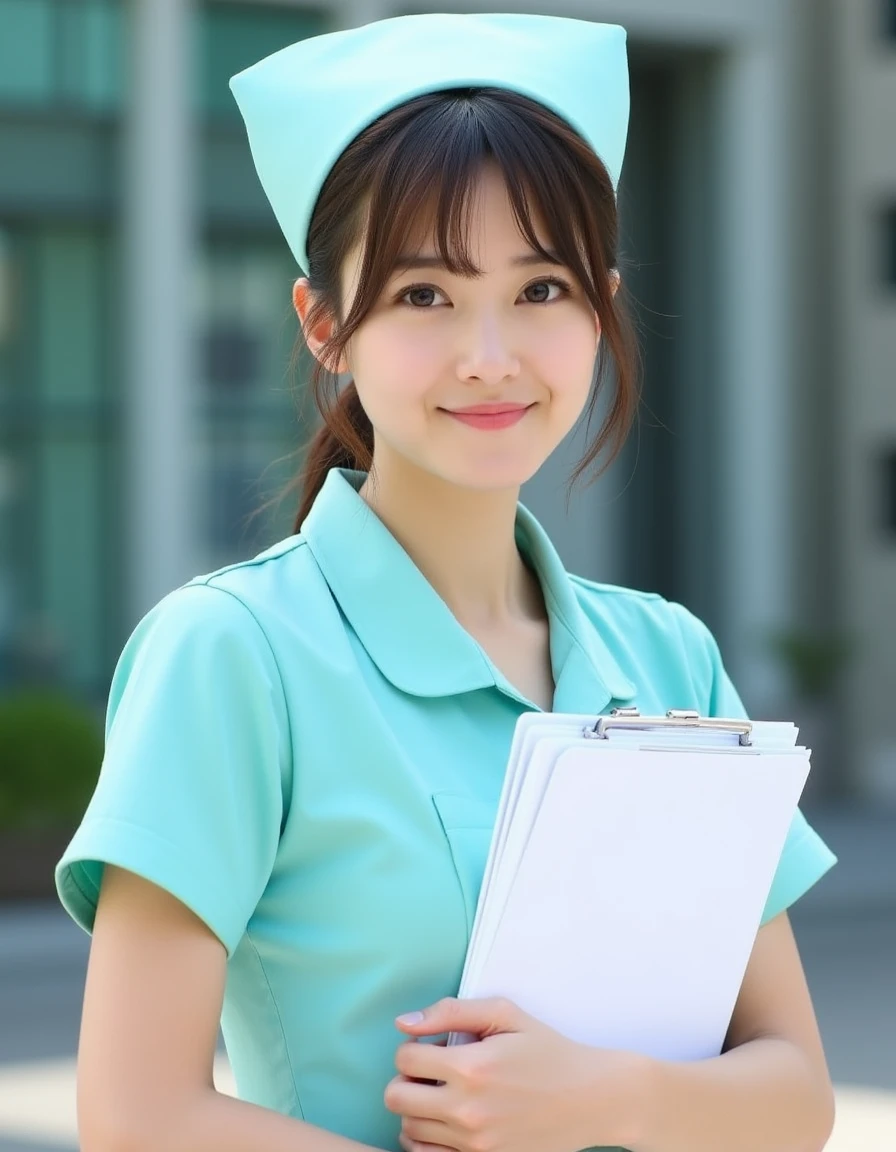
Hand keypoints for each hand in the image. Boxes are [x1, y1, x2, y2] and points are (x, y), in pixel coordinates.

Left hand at [383, 996, 643, 1151]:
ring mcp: (474, 1144)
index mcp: (472, 1067)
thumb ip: (451, 1012)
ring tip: (442, 1096)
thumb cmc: (548, 1052)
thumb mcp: (505, 1014)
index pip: (404, 1058)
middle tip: (430, 1073)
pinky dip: (426, 1141)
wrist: (590, 1099)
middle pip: (396, 1098)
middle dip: (406, 1079)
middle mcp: (468, 1110)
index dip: (411, 1047)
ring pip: (408, 1130)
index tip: (430, 1048)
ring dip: (417, 1110)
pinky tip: (445, 1123)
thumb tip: (404, 1023)